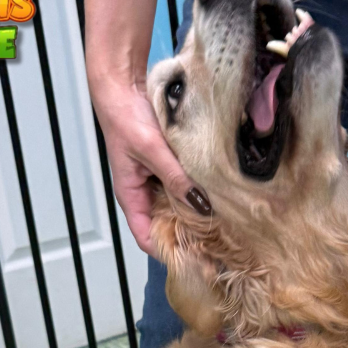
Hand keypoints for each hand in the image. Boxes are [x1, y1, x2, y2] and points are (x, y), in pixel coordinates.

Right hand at [92, 78, 210, 256]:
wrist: (123, 88)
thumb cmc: (126, 119)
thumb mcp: (152, 151)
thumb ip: (175, 177)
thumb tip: (199, 205)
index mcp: (131, 195)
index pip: (146, 236)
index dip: (167, 250)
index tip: (194, 259)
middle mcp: (144, 191)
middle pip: (165, 223)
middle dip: (187, 234)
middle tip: (218, 243)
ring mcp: (157, 179)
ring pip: (178, 204)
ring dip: (196, 211)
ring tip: (224, 221)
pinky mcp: (169, 165)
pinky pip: (185, 184)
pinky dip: (198, 190)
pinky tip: (218, 193)